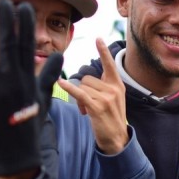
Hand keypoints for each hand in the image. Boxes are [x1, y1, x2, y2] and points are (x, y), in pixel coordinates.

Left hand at [0, 0, 62, 176]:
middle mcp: (14, 80)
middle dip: (5, 21)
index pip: (27, 45)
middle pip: (7, 43)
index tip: (23, 5)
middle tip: (3, 1)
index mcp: (28, 78)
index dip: (24, 24)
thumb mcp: (42, 99)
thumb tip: (60, 55)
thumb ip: (47, 75)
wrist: (16, 153)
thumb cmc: (29, 125)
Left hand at [57, 38, 127, 154]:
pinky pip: (80, 93)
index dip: (103, 51)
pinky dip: (69, 89)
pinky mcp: (97, 107)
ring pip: (83, 87)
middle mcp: (113, 89)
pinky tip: (61, 83)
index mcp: (118, 85)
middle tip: (87, 106)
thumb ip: (104, 87)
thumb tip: (84, 81)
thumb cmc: (111, 118)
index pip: (110, 64)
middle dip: (83, 90)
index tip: (98, 38)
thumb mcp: (113, 99)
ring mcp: (106, 98)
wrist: (117, 140)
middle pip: (87, 78)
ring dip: (80, 99)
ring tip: (87, 112)